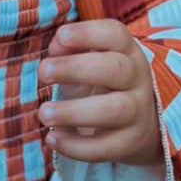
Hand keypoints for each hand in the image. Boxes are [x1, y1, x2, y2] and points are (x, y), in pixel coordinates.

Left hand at [38, 18, 162, 165]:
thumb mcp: (85, 63)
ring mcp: (138, 112)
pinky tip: (52, 139)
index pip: (115, 34)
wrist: (137, 125)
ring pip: (114, 110)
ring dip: (74, 112)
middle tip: (42, 72)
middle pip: (116, 69)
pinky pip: (106, 147)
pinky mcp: (130, 143)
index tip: (61, 36)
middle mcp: (138, 79)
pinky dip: (76, 146)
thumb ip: (68, 50)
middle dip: (76, 69)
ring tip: (44, 113)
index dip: (88, 33)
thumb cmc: (101, 85)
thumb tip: (56, 46)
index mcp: (127, 52)